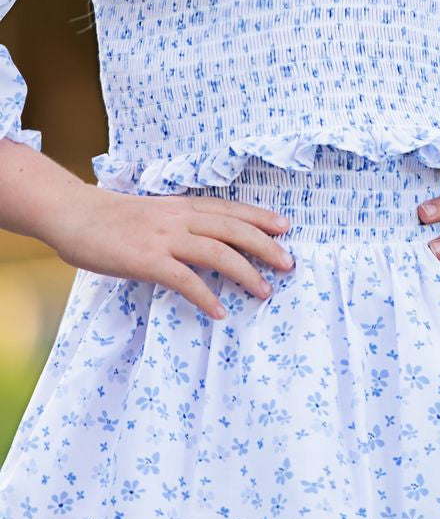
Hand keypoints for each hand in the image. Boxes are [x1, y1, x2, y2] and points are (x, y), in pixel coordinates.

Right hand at [47, 184, 294, 319]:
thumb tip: (206, 240)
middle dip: (265, 247)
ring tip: (264, 291)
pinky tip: (219, 312)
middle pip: (234, 229)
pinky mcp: (147, 260)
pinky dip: (206, 296)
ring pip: (217, 252)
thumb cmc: (111, 218)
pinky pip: (185, 280)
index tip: (285, 227)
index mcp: (182, 206)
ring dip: (245, 273)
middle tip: (288, 264)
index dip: (260, 218)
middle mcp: (179, 218)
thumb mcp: (154, 212)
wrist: (72, 214)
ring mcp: (164, 238)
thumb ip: (180, 223)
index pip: (230, 209)